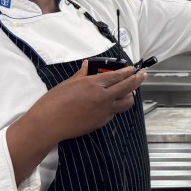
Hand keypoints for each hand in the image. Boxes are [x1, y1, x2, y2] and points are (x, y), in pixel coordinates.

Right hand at [6, 61, 146, 183]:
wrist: (48, 125)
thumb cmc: (53, 102)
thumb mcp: (67, 84)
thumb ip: (81, 74)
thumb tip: (86, 65)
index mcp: (94, 84)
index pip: (117, 76)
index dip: (128, 72)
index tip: (134, 69)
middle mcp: (103, 97)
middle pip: (127, 87)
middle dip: (137, 80)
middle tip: (143, 75)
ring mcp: (104, 111)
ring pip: (126, 103)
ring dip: (131, 95)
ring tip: (131, 91)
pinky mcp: (101, 122)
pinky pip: (115, 112)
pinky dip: (117, 106)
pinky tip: (114, 103)